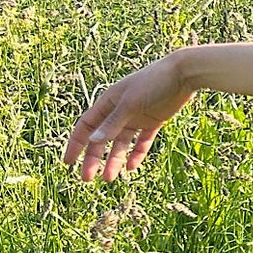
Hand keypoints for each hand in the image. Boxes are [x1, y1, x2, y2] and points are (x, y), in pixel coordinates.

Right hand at [62, 52, 197, 181]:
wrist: (183, 73)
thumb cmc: (153, 82)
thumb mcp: (130, 103)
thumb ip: (113, 123)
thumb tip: (93, 141)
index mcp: (108, 102)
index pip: (85, 127)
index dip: (75, 144)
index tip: (68, 163)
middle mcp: (119, 111)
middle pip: (101, 139)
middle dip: (93, 159)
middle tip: (88, 178)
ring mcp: (137, 117)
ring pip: (121, 144)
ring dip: (114, 160)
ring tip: (110, 178)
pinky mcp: (154, 121)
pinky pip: (142, 142)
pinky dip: (136, 154)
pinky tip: (131, 167)